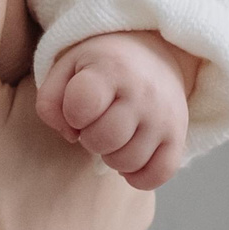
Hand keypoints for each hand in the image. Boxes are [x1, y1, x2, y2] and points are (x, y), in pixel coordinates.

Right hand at [0, 0, 154, 229]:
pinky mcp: (129, 204)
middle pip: (86, 40)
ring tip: (19, 82)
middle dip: (50, 17)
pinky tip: (38, 152)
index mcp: (90, 72)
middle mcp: (131, 111)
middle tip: (7, 0)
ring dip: (66, 80)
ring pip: (97, 96)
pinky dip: (74, 135)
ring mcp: (136, 163)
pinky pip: (103, 144)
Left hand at [37, 30, 200, 190]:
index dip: (72, 114)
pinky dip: (139, 176)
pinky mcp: (178, 137)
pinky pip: (158, 175)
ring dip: (112, 156)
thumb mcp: (66, 67)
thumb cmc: (100, 65)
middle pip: (103, 140)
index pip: (80, 107)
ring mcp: (164, 116)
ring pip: (128, 162)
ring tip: (113, 137)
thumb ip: (50, 101)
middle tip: (96, 123)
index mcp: (111, 69)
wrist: (152, 53)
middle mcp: (143, 92)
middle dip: (90, 138)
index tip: (79, 106)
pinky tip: (130, 158)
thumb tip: (69, 136)